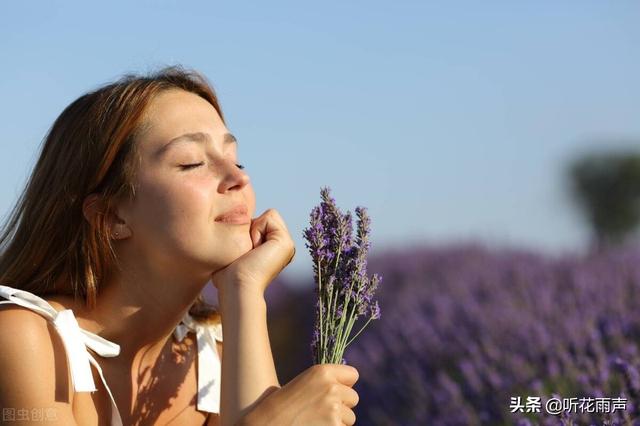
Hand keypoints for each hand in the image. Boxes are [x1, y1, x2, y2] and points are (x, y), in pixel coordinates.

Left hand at [211, 208, 295, 297]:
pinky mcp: (286, 242)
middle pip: (266, 217)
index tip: (243, 253)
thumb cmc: (228, 276)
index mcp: (274, 250)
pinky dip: (257, 230)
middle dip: (251, 229)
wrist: (237, 287)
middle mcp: (284, 247)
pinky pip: (269, 217)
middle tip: (247, 252)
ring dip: (253, 230)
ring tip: (251, 251)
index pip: (260, 222)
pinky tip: (255, 250)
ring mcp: (287, 244)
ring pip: (269, 215)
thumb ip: (238, 237)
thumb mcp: (233, 252)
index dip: (247, 231)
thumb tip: (229, 225)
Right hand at [241, 364, 359, 425]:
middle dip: (342, 406)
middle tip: (322, 411)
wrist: (266, 425)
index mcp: (322, 372)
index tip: (336, 391)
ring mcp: (334, 410)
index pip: (352, 375)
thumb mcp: (301, 384)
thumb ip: (323, 383)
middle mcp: (331, 388)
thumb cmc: (279, 406)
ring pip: (350, 417)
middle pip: (353, 397)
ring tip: (315, 422)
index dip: (345, 384)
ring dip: (337, 421)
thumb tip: (342, 387)